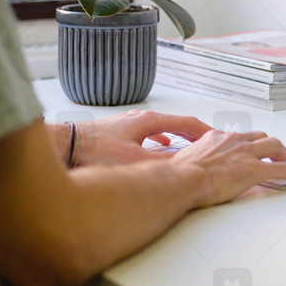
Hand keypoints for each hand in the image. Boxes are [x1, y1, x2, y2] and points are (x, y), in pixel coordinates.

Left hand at [74, 110, 212, 165]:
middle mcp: (141, 118)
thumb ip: (161, 163)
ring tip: (189, 146)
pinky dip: (161, 140)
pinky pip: (149, 134)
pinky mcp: (119, 132)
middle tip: (210, 143)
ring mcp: (130, 123)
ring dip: (178, 138)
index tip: (220, 139)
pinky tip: (158, 148)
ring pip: (162, 129)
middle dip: (195, 135)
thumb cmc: (95, 149)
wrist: (65, 143)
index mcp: (150, 121)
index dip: (207, 132)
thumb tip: (185, 167)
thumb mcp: (134, 160)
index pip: (188, 123)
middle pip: (177, 124)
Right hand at [172, 129, 285, 206]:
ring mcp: (246, 154)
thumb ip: (195, 163)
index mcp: (217, 139)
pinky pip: (284, 169)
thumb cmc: (177, 175)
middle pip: (262, 138)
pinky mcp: (254, 169)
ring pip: (275, 147)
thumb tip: (192, 173)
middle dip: (274, 148)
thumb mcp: (185, 162)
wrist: (180, 179)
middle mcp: (234, 141)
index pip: (241, 138)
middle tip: (279, 158)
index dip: (251, 146)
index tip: (254, 153)